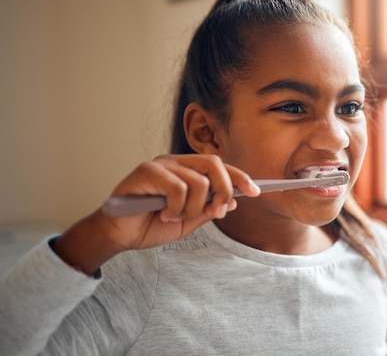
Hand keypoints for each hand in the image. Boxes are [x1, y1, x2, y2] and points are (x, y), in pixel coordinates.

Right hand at [51, 154, 259, 273]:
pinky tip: (162, 214)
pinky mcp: (146, 171)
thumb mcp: (187, 221)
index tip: (256, 191)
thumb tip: (233, 201)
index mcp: (186, 170)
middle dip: (224, 189)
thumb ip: (207, 209)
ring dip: (192, 208)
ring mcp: (160, 164)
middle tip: (218, 211)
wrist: (118, 236)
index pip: (220, 166)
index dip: (240, 177)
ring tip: (174, 217)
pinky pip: (178, 187)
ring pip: (198, 182)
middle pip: (214, 164)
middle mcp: (175, 162)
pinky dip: (175, 207)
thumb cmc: (149, 225)